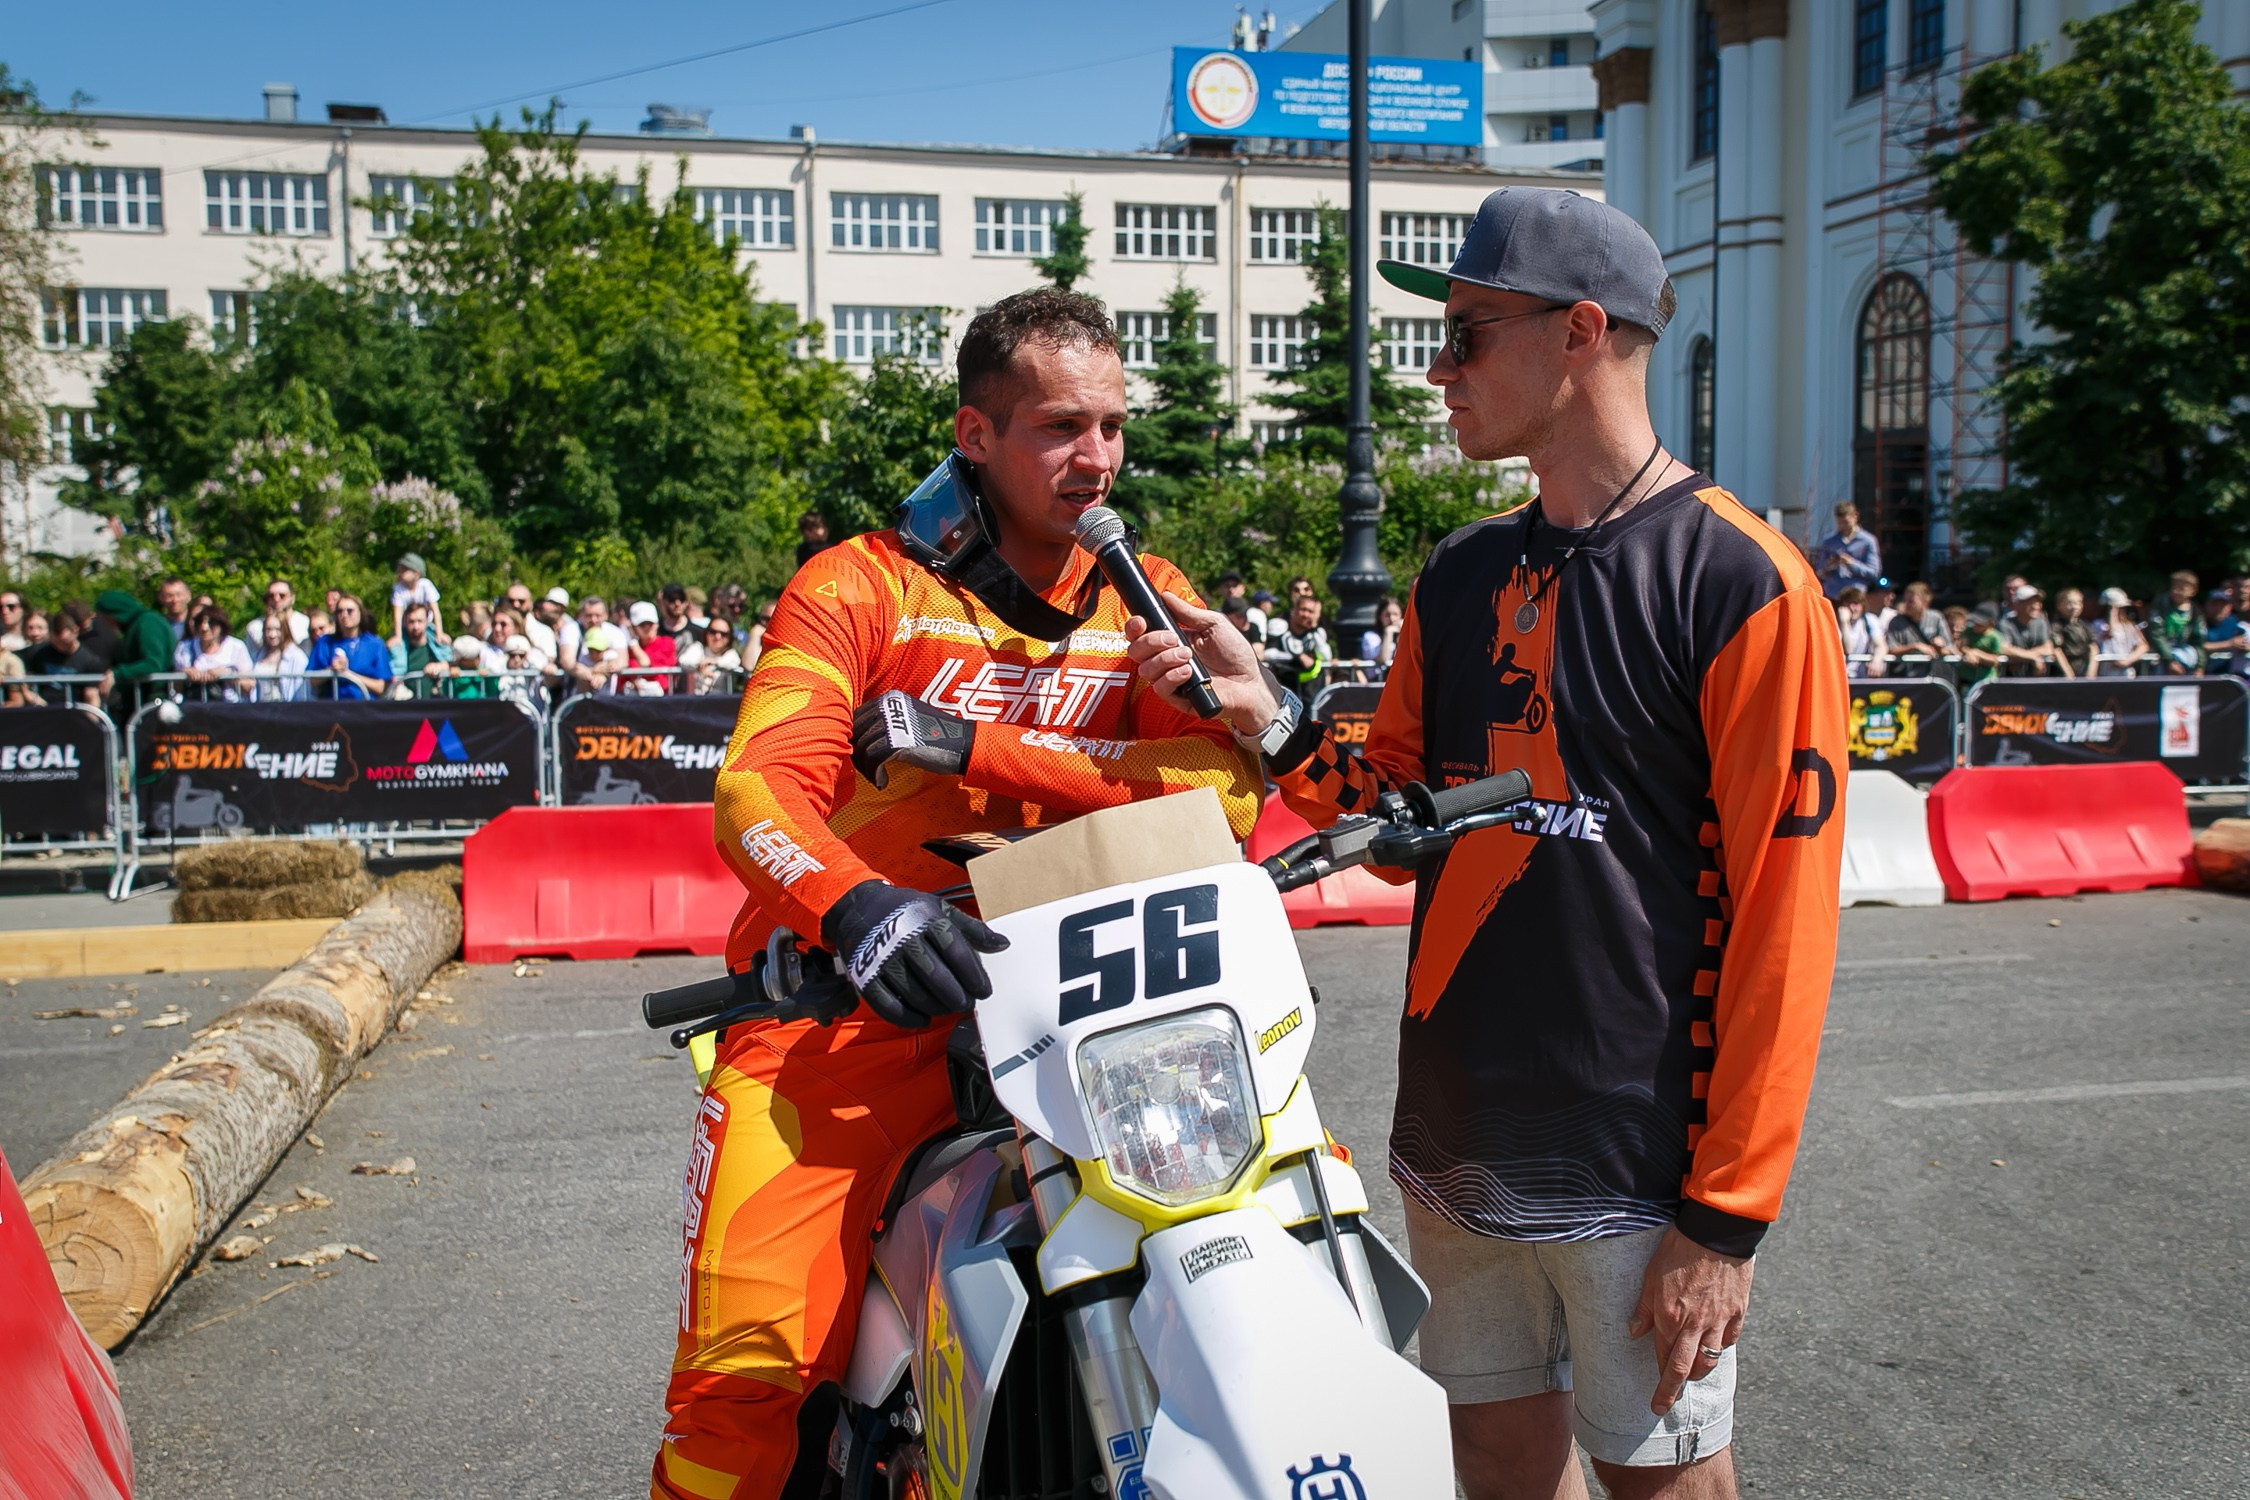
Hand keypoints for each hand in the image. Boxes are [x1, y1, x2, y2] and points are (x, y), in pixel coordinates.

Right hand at [821, 881, 1009, 1029]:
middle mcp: (904, 939)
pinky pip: (889, 1006)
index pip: (957, 952)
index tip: (984, 991)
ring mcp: (882, 960)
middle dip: (958, 997)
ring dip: (936, 1008)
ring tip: (947, 1009)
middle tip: (967, 1004)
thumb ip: (971, 929)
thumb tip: (1003, 944)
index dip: (974, 976)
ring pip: (916, 994)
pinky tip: (922, 1019)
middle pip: (938, 977)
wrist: (858, 907)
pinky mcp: (865, 977)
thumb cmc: (906, 910)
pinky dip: (908, 1018)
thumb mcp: (939, 909)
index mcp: (926, 920)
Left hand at [851, 691, 974, 788]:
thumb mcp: (906, 721)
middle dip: (858, 755)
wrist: (962, 744)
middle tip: (869, 770)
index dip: (855, 740)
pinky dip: (875, 774)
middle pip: (856, 732)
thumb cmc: (934, 737)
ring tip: (877, 776)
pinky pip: (873, 760)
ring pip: (862, 748)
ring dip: (866, 768)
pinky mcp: (898, 740)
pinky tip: (883, 781)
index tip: (863, 757)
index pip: (856, 717)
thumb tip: (857, 740)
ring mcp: (893, 722)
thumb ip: (884, 724)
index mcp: (889, 698)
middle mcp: (889, 705)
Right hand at [1125, 590, 1278, 736]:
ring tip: (1188, 655)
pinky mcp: (1178, 698)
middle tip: (1174, 639)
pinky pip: (1160, 688)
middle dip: (1151, 641)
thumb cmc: (1234, 652)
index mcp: (1170, 641)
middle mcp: (1165, 660)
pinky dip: (1172, 676)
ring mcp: (1170, 679)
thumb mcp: (1214, 624)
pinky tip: (1188, 671)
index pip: (1140, 635)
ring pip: (1145, 670)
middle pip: (1136, 651)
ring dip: (1164, 659)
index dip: (1134, 627)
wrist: (1250, 680)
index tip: (1141, 621)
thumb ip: (1188, 612)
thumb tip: (1165, 595)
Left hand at [1627, 1226, 1754, 1415]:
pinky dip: (1719, 1347)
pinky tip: (1713, 1345)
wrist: (1715, 1233)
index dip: (1660, 1384)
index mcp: (1670, 1317)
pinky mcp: (1738, 1312)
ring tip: (1689, 1375)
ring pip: (1710, 1360)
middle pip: (1685, 1369)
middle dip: (1673, 1391)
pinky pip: (1729, 1340)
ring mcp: (1719, 1320)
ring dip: (1697, 1371)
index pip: (1664, 1360)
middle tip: (1665, 1405)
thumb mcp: (1651, 1276)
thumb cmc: (1678, 1250)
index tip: (1655, 1403)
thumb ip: (1644, 1308)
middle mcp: (1695, 1325)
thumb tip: (1634, 1332)